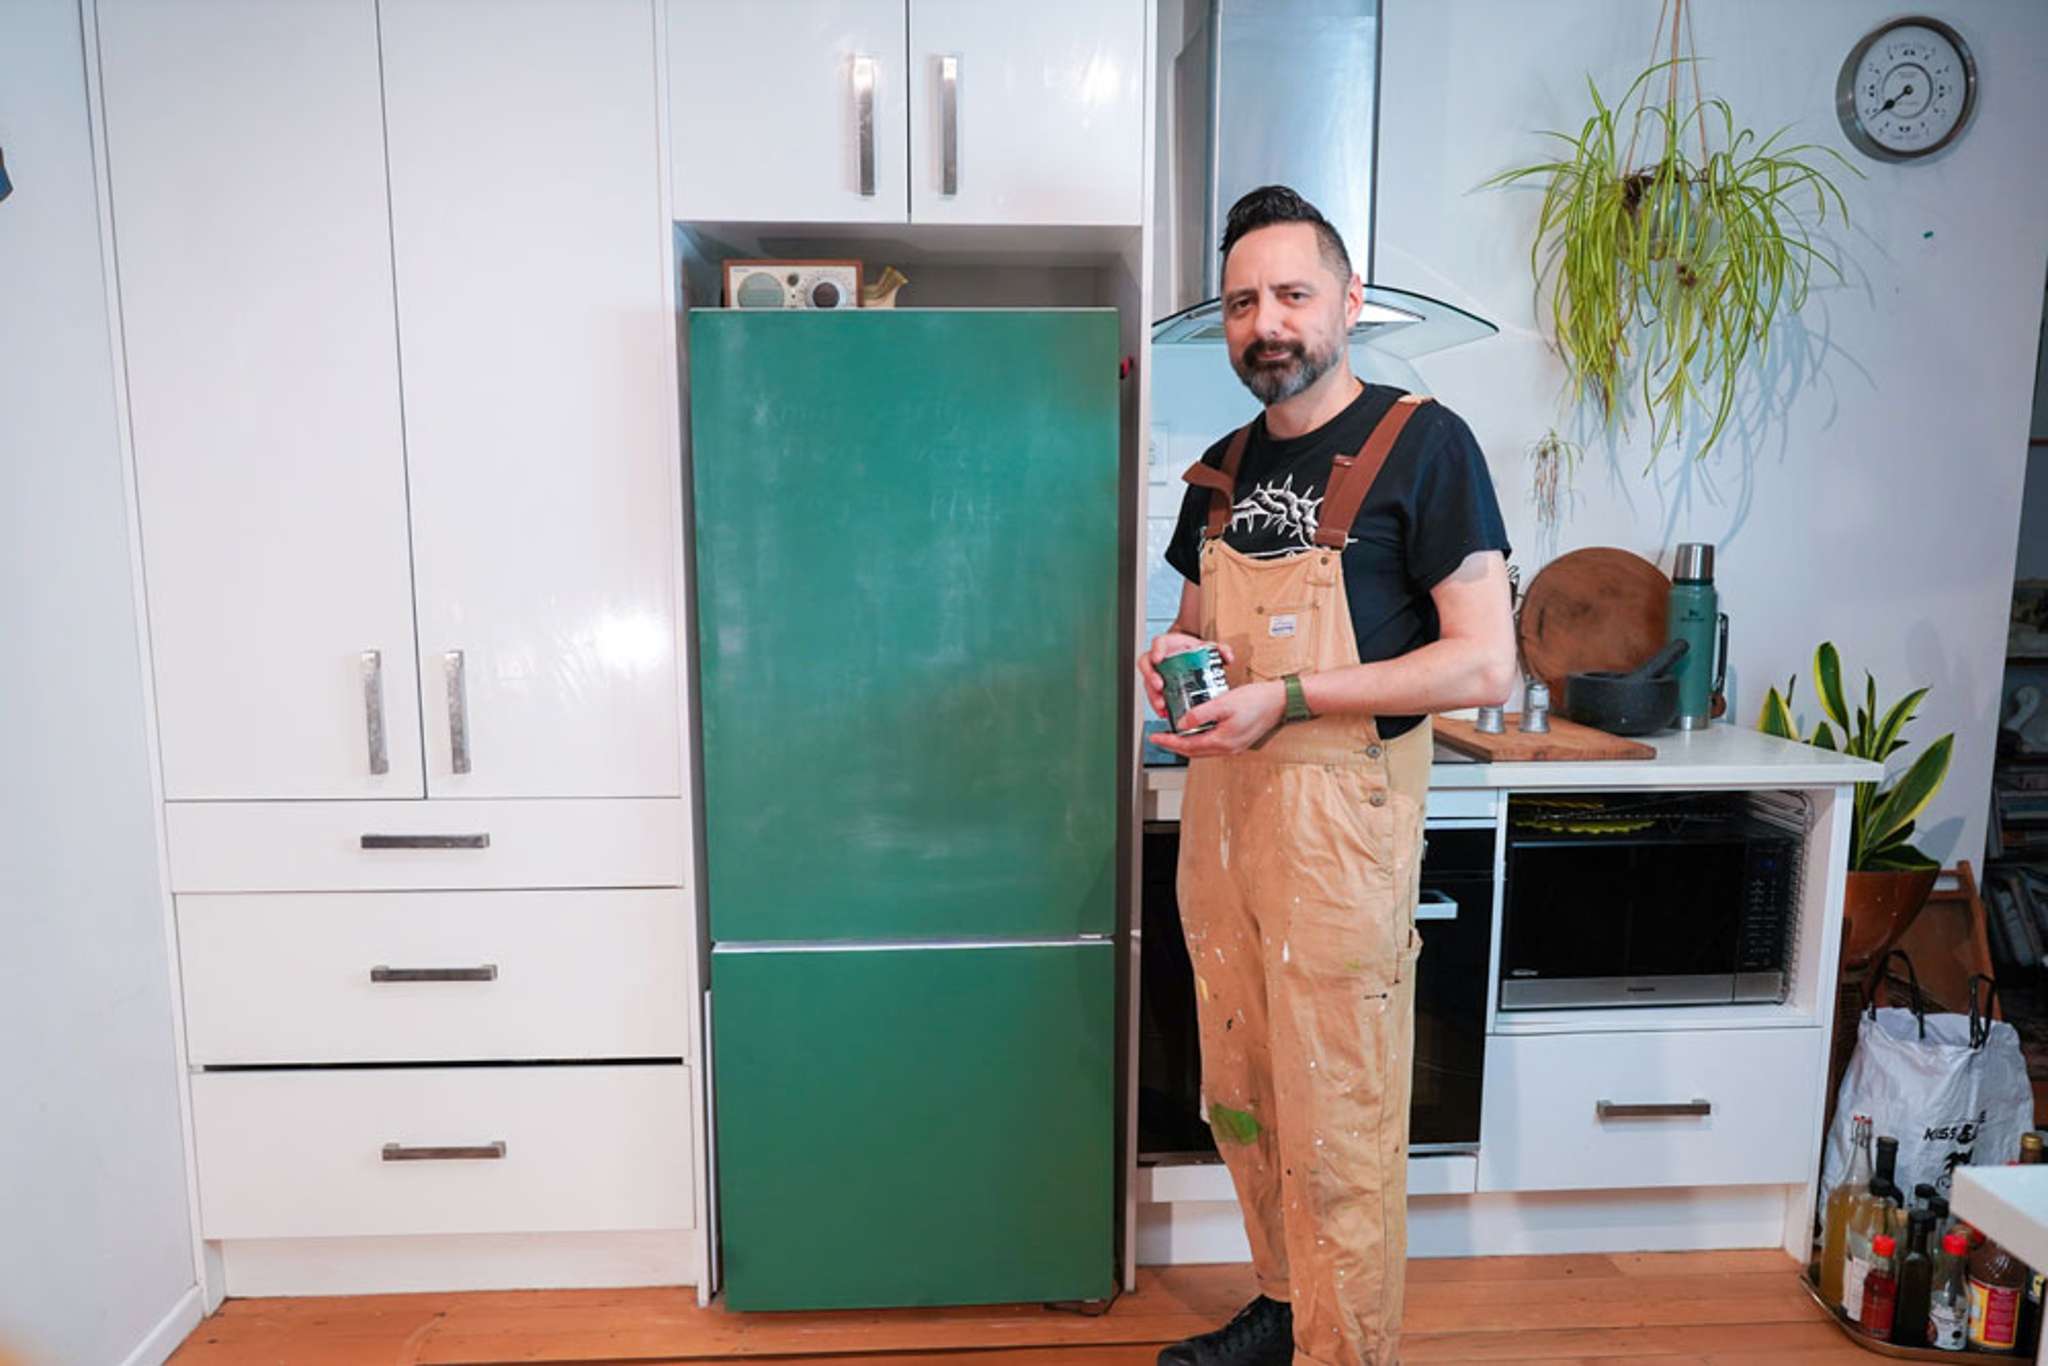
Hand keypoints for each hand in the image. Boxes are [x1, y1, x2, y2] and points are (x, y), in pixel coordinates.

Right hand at [1138, 632, 1234, 719]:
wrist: (1194, 659)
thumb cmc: (1196, 651)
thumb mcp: (1209, 648)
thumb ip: (1221, 649)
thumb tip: (1228, 657)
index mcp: (1169, 645)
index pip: (1157, 643)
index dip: (1156, 650)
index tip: (1158, 659)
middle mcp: (1159, 659)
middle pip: (1146, 665)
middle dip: (1150, 677)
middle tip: (1159, 687)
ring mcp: (1157, 673)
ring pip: (1147, 683)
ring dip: (1152, 696)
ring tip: (1162, 705)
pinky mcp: (1159, 687)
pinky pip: (1153, 696)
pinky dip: (1157, 706)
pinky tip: (1165, 713)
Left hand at [1148, 680, 1285, 757]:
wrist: (1280, 702)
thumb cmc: (1257, 700)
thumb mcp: (1224, 703)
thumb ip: (1200, 714)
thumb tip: (1181, 724)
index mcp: (1223, 741)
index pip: (1187, 746)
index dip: (1168, 742)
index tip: (1154, 738)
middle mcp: (1228, 748)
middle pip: (1193, 752)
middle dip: (1174, 745)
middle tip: (1160, 738)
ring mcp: (1234, 747)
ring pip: (1203, 750)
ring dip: (1187, 744)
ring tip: (1174, 735)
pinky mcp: (1238, 742)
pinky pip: (1213, 745)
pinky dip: (1200, 741)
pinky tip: (1197, 731)